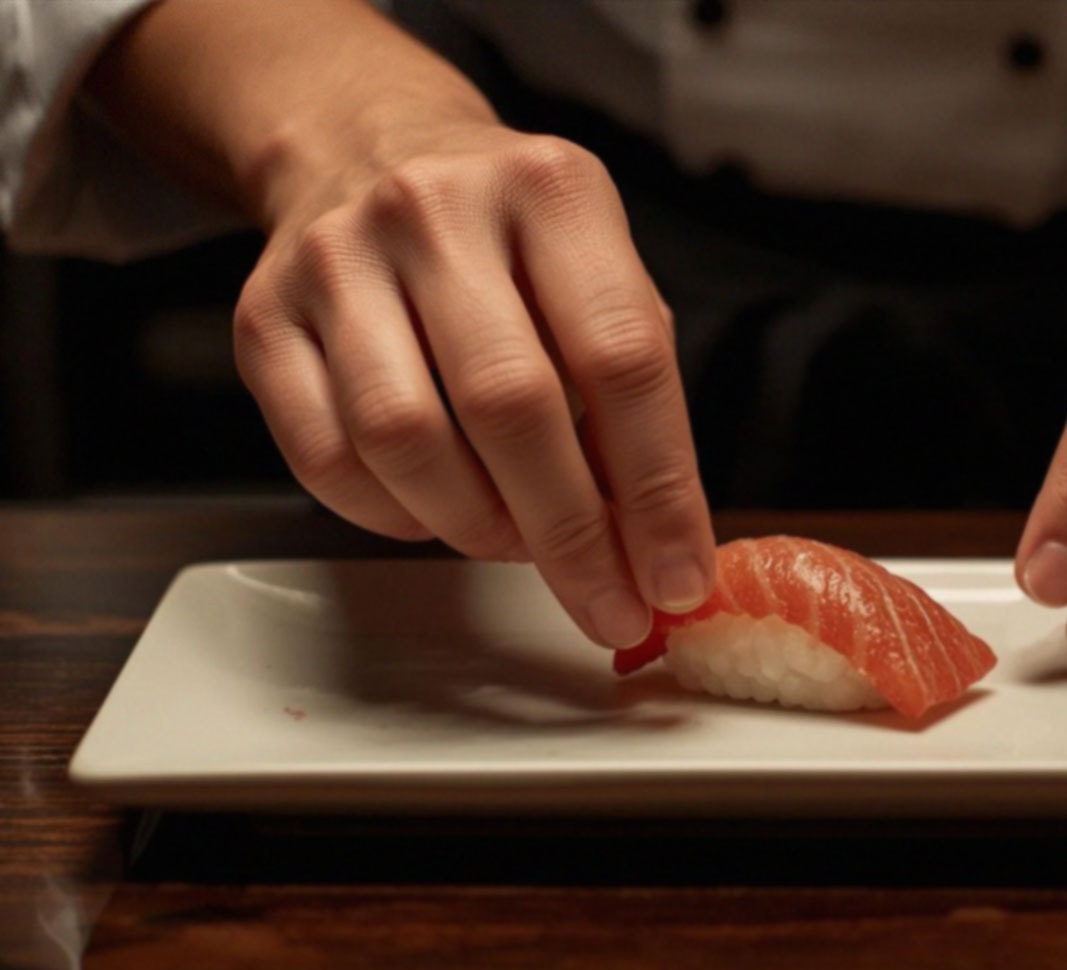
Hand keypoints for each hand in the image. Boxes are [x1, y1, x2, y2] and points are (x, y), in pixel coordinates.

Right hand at [234, 124, 714, 647]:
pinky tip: (434, 511)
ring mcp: (338, 259)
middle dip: (571, 534)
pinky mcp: (265, 316)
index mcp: (550, 191)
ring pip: (407, 439)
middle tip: (606, 600)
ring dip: (476, 527)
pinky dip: (392, 515)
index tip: (674, 575)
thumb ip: (635, 396)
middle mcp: (437, 210)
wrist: (365, 145)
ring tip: (516, 542)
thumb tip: (656, 545)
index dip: (658, 488)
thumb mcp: (598, 272)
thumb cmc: (508, 237)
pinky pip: (326, 457)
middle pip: (511, 405)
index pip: (620, 359)